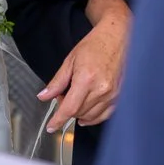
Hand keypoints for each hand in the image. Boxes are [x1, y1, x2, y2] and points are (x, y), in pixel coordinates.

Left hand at [38, 3, 131, 130]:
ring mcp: (112, 94)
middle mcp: (101, 89)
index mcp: (86, 79)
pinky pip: (105, 115)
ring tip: (76, 97)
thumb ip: (57, 82)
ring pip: (90, 116)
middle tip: (64, 94)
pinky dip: (93, 117)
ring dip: (79, 113)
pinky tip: (86, 113)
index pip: (69, 108)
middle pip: (78, 113)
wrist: (118, 37)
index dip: (58, 120)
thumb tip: (43, 96)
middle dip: (66, 109)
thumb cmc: (95, 45)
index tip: (51, 127)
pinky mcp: (119, 96)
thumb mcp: (70, 60)